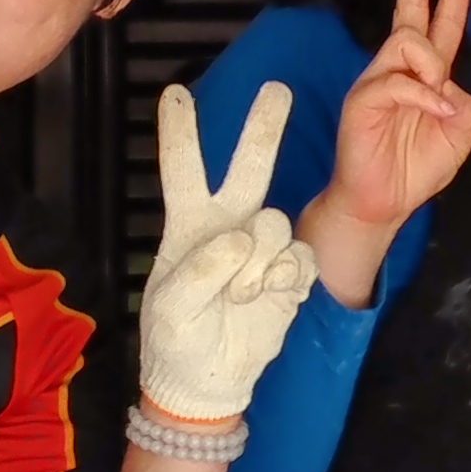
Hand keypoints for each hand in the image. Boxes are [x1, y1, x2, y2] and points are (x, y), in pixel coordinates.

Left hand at [140, 79, 323, 421]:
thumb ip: (202, 268)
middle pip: (249, 165)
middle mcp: (229, 223)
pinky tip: (266, 297)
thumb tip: (242, 238)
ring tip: (242, 294)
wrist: (208, 381)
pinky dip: (282, 278)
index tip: (176, 93)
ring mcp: (263, 247)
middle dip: (265, 127)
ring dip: (260, 260)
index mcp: (188, 224)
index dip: (179, 132)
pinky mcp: (290, 273)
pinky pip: (298, 257)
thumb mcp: (171, 305)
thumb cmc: (176, 338)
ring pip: (276, 221)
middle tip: (278, 90)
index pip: (182, 168)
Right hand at [319, 0, 470, 254]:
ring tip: (439, 94)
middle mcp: (399, 68)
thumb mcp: (459, 132)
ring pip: (408, 42)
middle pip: (409, 9)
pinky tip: (435, 111)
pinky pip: (399, 80)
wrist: (381, 202)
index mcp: (424, 73)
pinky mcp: (363, 98)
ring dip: (432, 63)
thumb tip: (450, 83)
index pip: (438, 22)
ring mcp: (378, 80)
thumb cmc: (415, 167)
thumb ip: (465, 102)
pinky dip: (424, 94)